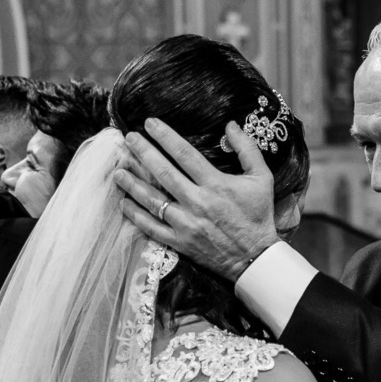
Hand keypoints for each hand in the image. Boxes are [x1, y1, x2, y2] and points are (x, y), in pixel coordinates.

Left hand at [114, 118, 279, 281]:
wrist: (255, 257)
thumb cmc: (258, 216)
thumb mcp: (262, 178)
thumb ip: (247, 149)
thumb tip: (231, 125)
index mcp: (216, 184)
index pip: (184, 154)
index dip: (165, 136)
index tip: (149, 123)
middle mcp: (197, 202)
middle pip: (163, 173)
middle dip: (143, 153)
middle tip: (127, 139)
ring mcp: (186, 224)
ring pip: (153, 200)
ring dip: (133, 183)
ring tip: (118, 169)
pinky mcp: (180, 242)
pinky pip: (152, 228)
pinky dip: (136, 215)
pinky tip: (124, 203)